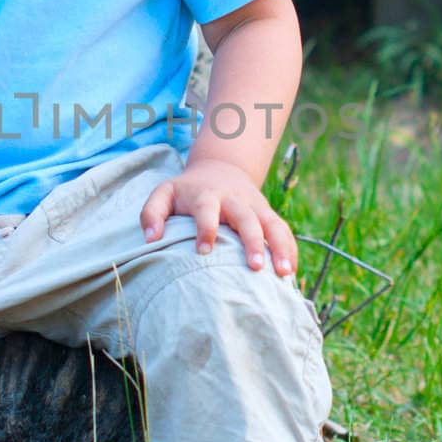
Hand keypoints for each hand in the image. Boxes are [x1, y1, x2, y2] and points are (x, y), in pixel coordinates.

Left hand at [139, 158, 298, 277]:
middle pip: (246, 219)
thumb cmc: (187, 190)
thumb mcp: (164, 193)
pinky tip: (290, 273)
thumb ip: (152, 213)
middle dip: (252, 242)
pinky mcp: (267, 214)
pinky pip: (282, 230)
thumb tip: (151, 239)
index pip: (206, 210)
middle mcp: (234, 200)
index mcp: (206, 195)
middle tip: (255, 267)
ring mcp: (254, 206)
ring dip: (279, 247)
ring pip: (271, 224)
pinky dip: (289, 249)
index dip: (206, 229)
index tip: (203, 252)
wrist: (219, 168)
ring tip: (284, 273)